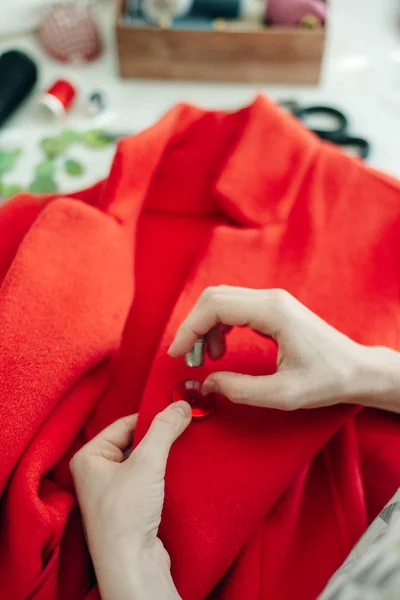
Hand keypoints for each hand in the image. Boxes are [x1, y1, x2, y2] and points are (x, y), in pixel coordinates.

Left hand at [70, 402, 191, 599]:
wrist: (132, 565)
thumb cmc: (125, 516)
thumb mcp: (146, 463)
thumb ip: (164, 430)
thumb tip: (181, 405)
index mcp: (89, 457)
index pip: (124, 423)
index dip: (152, 417)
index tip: (177, 411)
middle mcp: (96, 472)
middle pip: (134, 441)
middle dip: (159, 436)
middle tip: (184, 426)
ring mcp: (112, 491)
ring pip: (143, 460)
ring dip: (163, 454)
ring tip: (184, 446)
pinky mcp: (129, 507)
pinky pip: (147, 478)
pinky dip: (163, 472)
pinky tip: (180, 469)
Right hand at [168, 286, 399, 411]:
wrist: (356, 370)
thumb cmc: (328, 380)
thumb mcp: (283, 394)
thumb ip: (240, 389)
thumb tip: (208, 384)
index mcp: (272, 312)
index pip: (215, 306)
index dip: (189, 328)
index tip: (176, 353)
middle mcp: (271, 299)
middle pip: (214, 297)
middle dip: (193, 326)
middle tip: (188, 358)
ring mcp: (273, 301)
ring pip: (222, 300)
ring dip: (205, 326)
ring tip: (206, 358)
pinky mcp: (274, 309)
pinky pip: (235, 308)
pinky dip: (219, 326)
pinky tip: (221, 350)